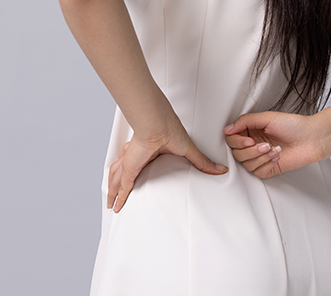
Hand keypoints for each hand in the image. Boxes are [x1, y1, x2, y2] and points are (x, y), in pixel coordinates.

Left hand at [108, 121, 226, 211]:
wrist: (157, 124)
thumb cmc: (169, 129)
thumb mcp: (188, 151)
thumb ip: (202, 162)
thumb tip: (219, 169)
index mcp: (147, 151)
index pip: (137, 164)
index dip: (133, 172)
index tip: (132, 180)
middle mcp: (135, 157)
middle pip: (121, 173)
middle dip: (116, 184)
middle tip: (113, 197)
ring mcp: (130, 163)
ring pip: (117, 180)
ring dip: (113, 192)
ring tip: (111, 204)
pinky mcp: (130, 169)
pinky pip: (121, 186)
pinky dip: (118, 197)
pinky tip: (115, 206)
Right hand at [223, 111, 325, 179]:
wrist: (311, 138)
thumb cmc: (293, 126)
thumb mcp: (266, 117)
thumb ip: (244, 121)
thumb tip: (227, 129)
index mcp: (250, 131)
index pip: (232, 139)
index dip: (237, 141)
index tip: (248, 139)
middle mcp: (253, 145)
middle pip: (237, 154)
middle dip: (251, 150)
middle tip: (263, 144)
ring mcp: (260, 158)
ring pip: (246, 164)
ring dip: (260, 157)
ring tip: (273, 148)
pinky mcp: (268, 169)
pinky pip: (257, 172)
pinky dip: (266, 164)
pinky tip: (276, 156)